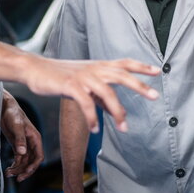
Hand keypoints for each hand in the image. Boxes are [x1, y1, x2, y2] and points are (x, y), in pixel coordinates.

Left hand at [0, 91, 43, 181]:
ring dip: (18, 169)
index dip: (33, 166)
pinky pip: (18, 159)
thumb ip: (20, 139)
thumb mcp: (16, 126)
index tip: (25, 173)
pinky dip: (14, 165)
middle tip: (16, 178)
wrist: (4, 108)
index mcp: (35, 139)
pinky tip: (8, 169)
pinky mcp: (17, 146)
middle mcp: (32, 143)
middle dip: (25, 170)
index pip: (39, 156)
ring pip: (24, 162)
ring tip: (8, 173)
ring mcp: (24, 145)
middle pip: (32, 162)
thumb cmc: (12, 114)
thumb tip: (22, 153)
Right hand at [24, 57, 159, 133]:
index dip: (141, 66)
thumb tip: (116, 112)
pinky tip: (95, 130)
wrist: (35, 69)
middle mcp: (94, 68)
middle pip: (122, 75)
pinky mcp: (71, 85)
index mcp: (99, 65)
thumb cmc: (61, 77)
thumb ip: (101, 96)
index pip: (124, 63)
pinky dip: (92, 117)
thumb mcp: (84, 84)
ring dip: (117, 112)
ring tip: (124, 128)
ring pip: (107, 92)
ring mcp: (83, 77)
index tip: (158, 70)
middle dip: (139, 85)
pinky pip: (86, 103)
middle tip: (155, 96)